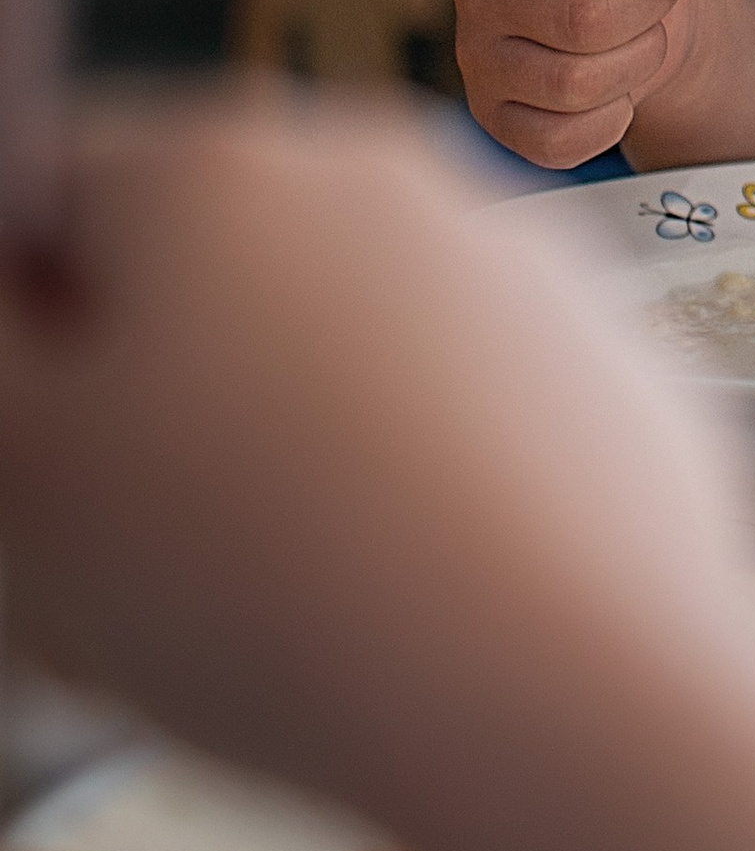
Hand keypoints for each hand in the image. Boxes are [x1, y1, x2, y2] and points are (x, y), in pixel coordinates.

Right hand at [0, 93, 754, 823]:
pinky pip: (465, 396)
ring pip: (340, 335)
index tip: (40, 442)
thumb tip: (22, 308)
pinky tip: (407, 584)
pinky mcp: (600, 344)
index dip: (32, 328)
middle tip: (139, 544)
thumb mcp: (30, 477)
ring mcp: (505, 248)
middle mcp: (372, 166)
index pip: (56, 194)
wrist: (564, 685)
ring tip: (282, 590)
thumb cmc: (272, 589)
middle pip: (208, 265)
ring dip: (290, 431)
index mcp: (213, 165)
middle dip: (160, 386)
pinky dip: (424, 469)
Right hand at [454, 0, 723, 165]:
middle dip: (651, 10)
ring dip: (637, 60)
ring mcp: (479, 56)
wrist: (647, 2)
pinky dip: (610, 116)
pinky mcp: (496, 117)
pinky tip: (615, 81)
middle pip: (584, 21)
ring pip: (575, 84)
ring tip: (640, 31)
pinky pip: (561, 140)